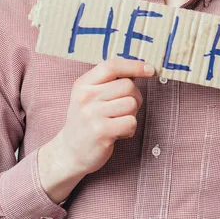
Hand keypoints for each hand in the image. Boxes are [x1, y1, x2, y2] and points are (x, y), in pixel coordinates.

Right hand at [40, 59, 154, 189]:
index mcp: (83, 84)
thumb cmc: (87, 121)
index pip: (112, 66)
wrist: (69, 152)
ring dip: (132, 114)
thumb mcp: (89, 96)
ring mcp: (92, 114)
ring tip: (118, 122)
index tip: (150, 69)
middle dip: (135, 97)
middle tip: (124, 110)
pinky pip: (131, 122)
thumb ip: (109, 82)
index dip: (134, 66)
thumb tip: (139, 70)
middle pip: (128, 85)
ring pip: (131, 104)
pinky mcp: (101, 132)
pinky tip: (117, 133)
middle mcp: (86, 97)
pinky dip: (130, 129)